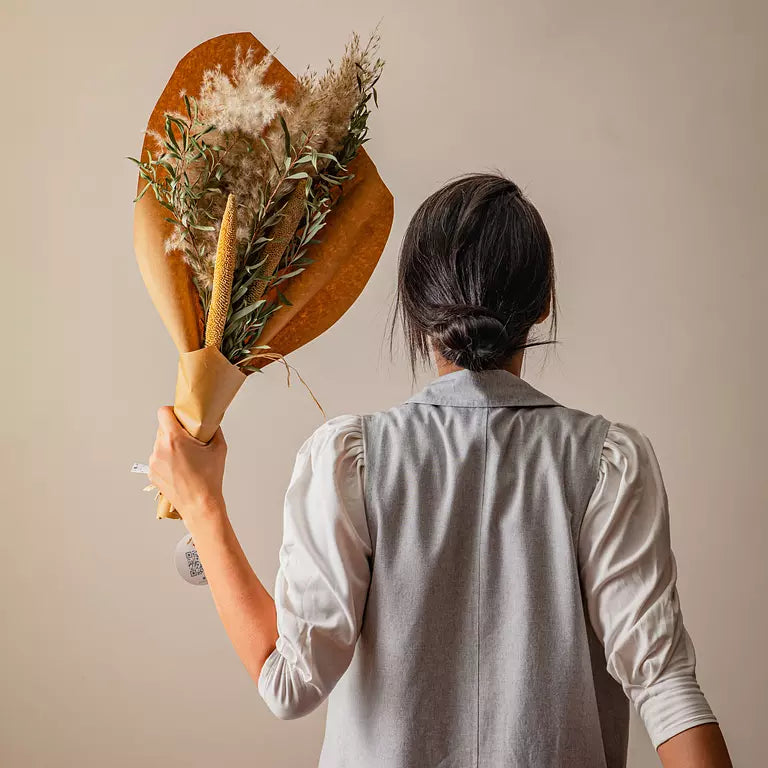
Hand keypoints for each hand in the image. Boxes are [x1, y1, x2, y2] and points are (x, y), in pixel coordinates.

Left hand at [148, 406, 227, 525]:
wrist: (200, 505)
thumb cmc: (210, 478)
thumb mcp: (219, 448)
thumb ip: (214, 429)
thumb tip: (210, 421)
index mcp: (174, 439)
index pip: (163, 412)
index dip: (172, 412)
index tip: (180, 417)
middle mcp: (159, 448)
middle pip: (162, 428)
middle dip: (174, 431)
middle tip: (189, 441)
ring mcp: (153, 462)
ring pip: (160, 444)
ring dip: (170, 446)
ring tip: (186, 458)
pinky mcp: (151, 473)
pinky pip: (158, 458)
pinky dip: (167, 460)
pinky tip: (180, 469)